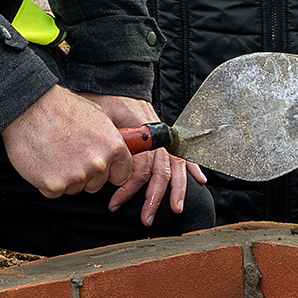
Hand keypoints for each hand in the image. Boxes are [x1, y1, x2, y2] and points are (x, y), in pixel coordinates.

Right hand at [1, 85, 129, 198]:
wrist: (29, 108)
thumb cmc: (61, 108)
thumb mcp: (98, 117)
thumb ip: (109, 141)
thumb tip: (115, 155)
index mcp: (113, 147)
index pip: (121, 174)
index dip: (109, 171)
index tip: (99, 167)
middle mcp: (98, 163)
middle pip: (96, 184)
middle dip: (84, 175)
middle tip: (69, 155)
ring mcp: (77, 176)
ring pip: (74, 189)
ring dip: (65, 178)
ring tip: (54, 153)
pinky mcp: (54, 185)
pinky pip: (54, 192)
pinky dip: (47, 182)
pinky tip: (42, 161)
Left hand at [95, 93, 200, 224]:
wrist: (115, 78)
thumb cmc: (103, 98)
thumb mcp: (97, 116)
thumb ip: (105, 138)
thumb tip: (104, 164)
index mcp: (140, 131)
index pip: (140, 167)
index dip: (129, 188)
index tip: (115, 202)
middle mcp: (156, 135)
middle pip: (161, 171)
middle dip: (155, 198)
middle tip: (147, 218)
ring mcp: (163, 134)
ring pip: (175, 166)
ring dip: (177, 189)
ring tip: (176, 208)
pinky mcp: (164, 133)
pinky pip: (183, 151)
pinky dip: (192, 166)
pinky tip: (200, 180)